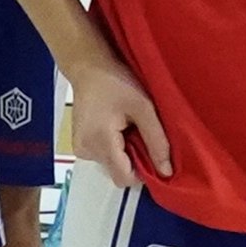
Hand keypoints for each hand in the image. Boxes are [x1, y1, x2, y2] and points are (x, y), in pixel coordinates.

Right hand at [68, 52, 174, 185]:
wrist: (89, 68)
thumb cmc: (116, 82)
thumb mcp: (143, 108)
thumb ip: (156, 140)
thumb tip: (166, 172)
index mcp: (100, 142)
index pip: (124, 178)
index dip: (143, 171)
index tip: (151, 151)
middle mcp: (86, 151)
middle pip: (118, 173)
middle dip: (134, 159)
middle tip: (138, 132)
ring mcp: (80, 149)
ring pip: (111, 166)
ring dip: (124, 153)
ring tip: (126, 127)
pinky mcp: (79, 145)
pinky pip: (103, 158)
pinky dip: (114, 148)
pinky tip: (116, 128)